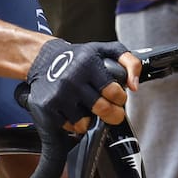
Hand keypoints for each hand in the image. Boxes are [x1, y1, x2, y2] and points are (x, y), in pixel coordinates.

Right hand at [25, 39, 141, 132]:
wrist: (43, 59)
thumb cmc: (78, 57)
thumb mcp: (106, 50)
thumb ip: (129, 62)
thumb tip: (134, 86)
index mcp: (88, 63)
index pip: (114, 92)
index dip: (120, 98)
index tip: (117, 97)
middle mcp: (72, 79)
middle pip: (103, 110)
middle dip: (112, 114)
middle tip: (110, 109)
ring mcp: (58, 95)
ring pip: (86, 123)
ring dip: (90, 119)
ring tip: (87, 107)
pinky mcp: (47, 107)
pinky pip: (69, 127)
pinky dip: (74, 123)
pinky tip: (72, 110)